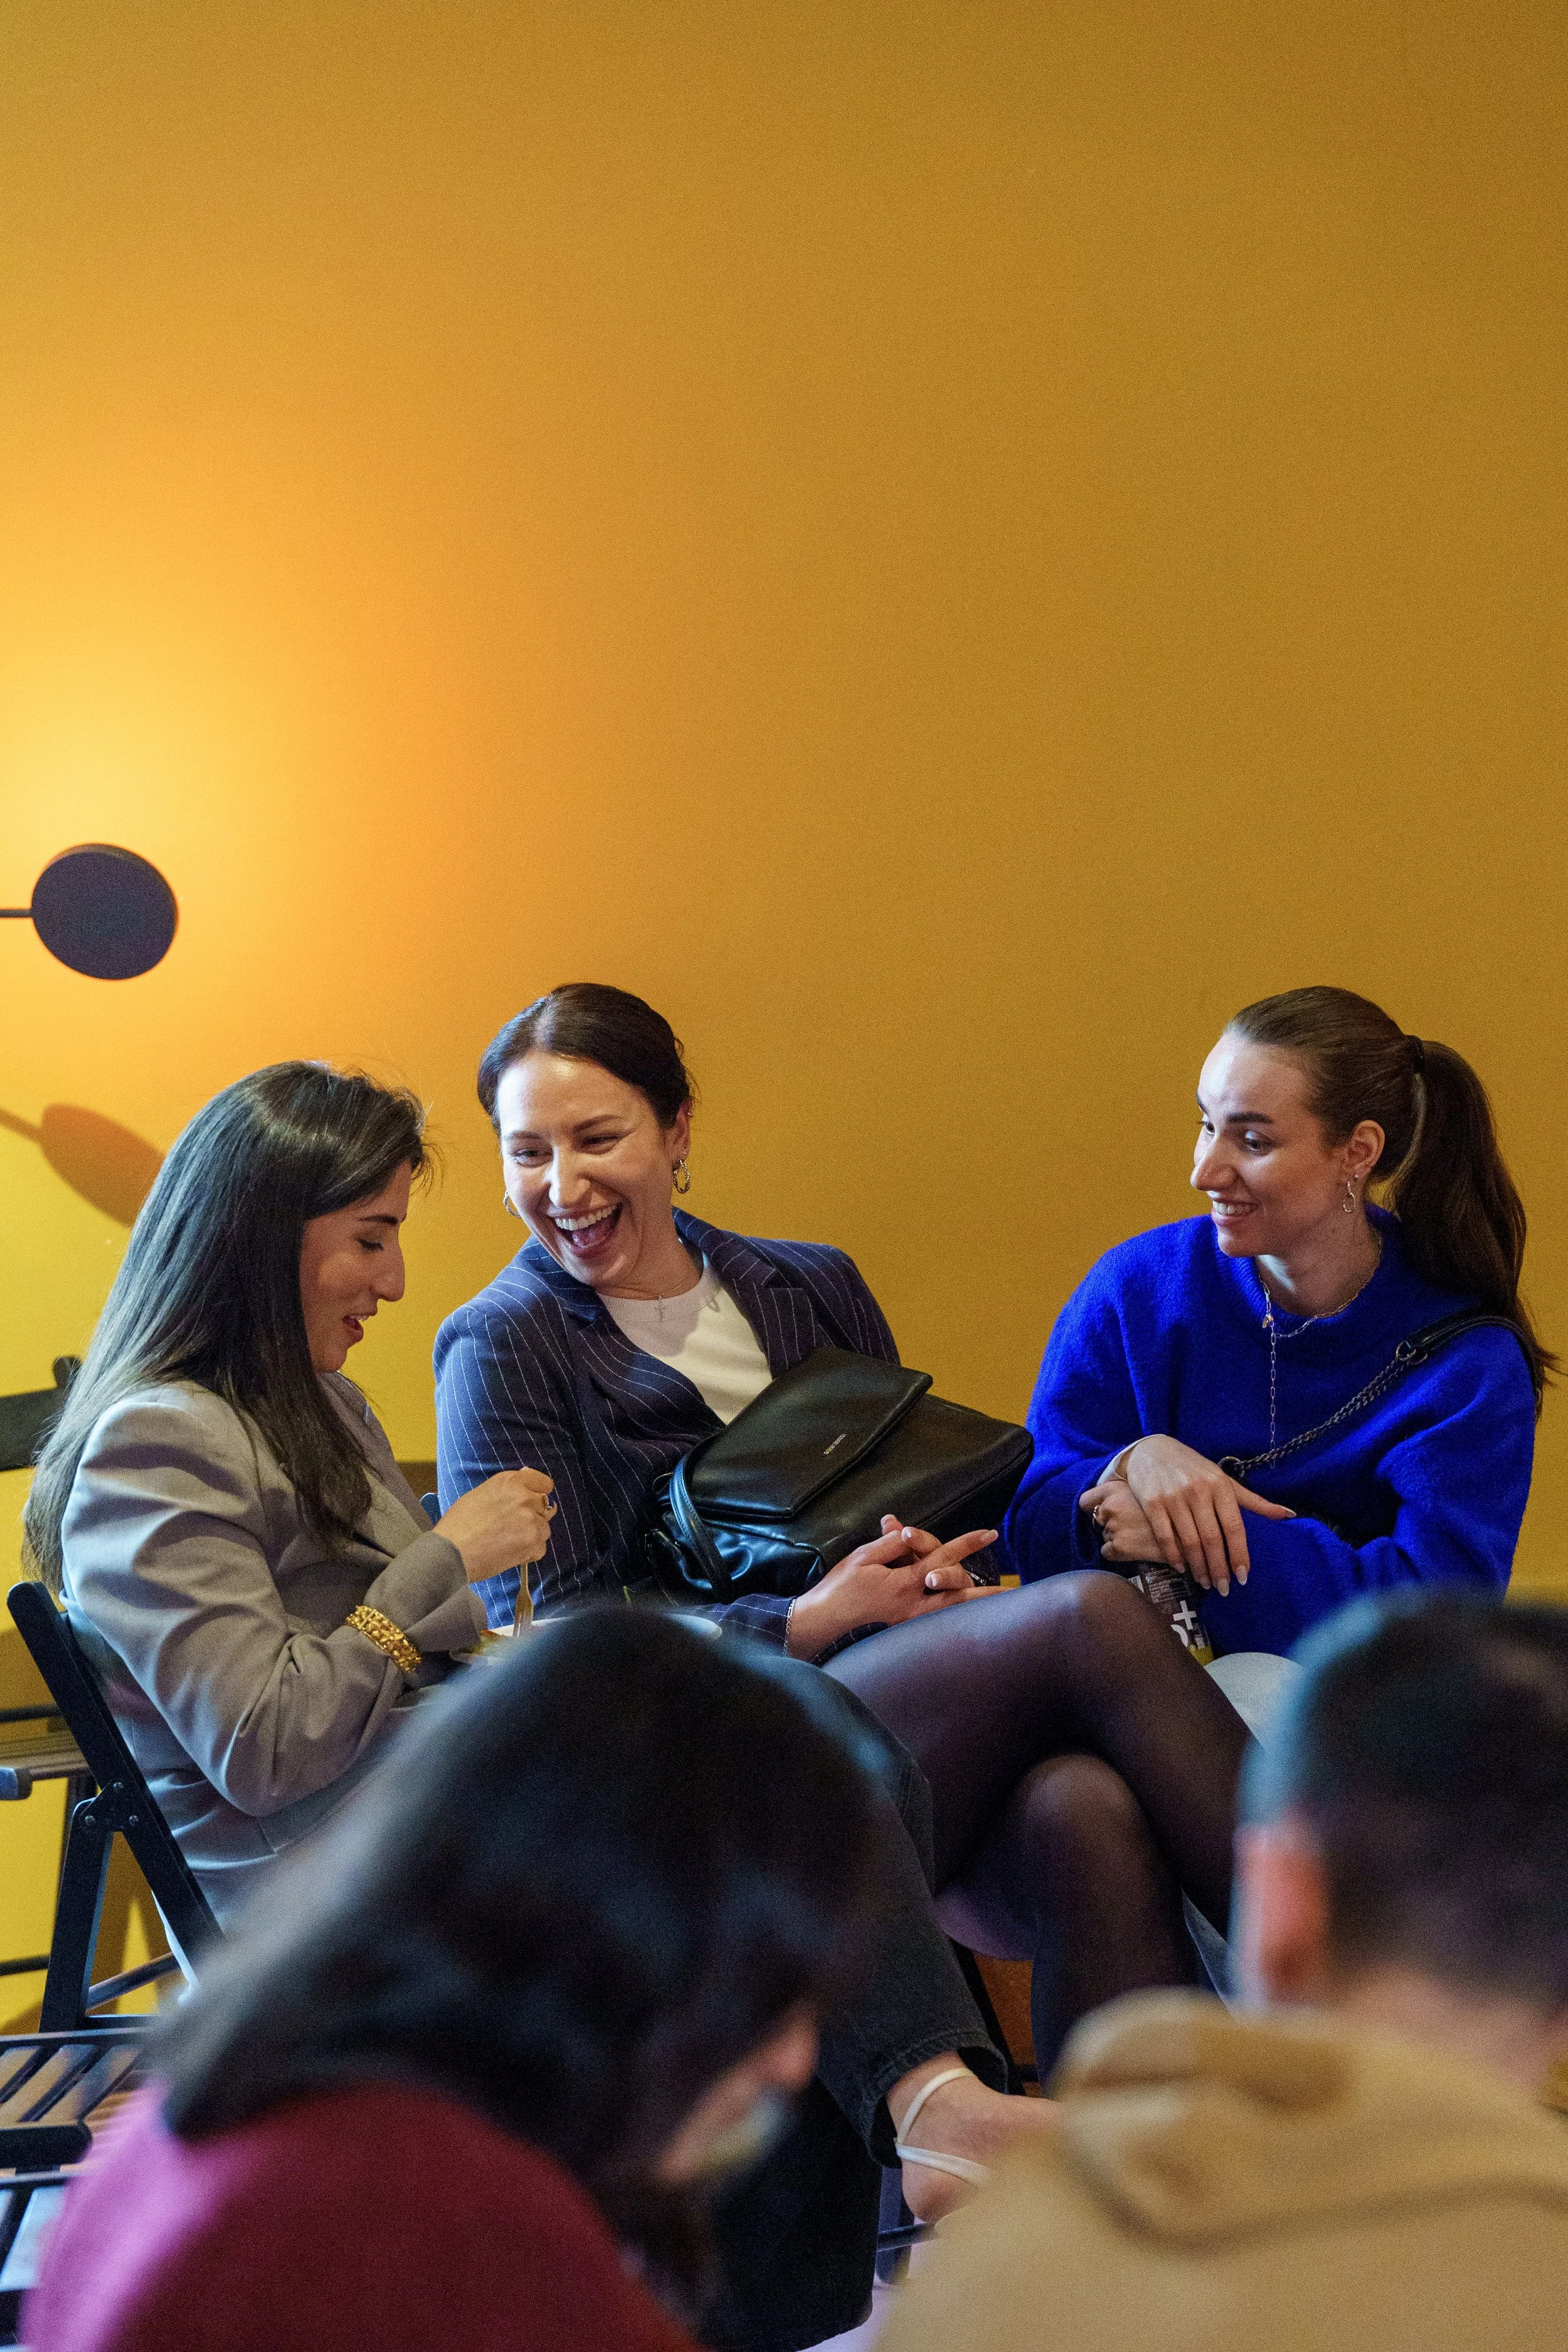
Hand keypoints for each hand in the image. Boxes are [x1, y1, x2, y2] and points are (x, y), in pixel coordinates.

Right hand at [434, 1469, 555, 1585]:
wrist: (450, 1552)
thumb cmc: (458, 1526)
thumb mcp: (479, 1495)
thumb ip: (505, 1490)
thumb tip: (523, 1482)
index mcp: (510, 1481)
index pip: (543, 1482)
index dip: (539, 1494)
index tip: (532, 1504)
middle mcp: (523, 1496)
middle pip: (545, 1506)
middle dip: (534, 1517)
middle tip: (514, 1529)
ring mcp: (530, 1518)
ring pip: (544, 1529)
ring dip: (531, 1537)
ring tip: (506, 1544)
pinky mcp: (533, 1540)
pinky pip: (540, 1548)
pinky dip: (528, 1554)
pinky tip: (508, 1555)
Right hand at [785, 1516, 999, 1659]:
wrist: (820, 1628)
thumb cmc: (838, 1591)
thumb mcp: (862, 1559)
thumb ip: (889, 1544)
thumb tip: (907, 1533)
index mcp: (905, 1581)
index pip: (942, 1556)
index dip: (967, 1543)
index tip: (990, 1533)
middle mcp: (914, 1605)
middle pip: (958, 1595)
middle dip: (985, 1591)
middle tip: (1011, 1589)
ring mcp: (910, 1625)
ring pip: (950, 1615)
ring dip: (974, 1610)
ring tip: (996, 1607)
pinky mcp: (902, 1636)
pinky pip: (934, 1628)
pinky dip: (951, 1624)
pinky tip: (963, 1624)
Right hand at [1078, 1436, 1293, 1595]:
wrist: (1152, 1451)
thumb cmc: (1194, 1468)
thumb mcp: (1224, 1480)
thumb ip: (1253, 1501)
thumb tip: (1289, 1514)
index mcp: (1220, 1486)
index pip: (1234, 1527)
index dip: (1239, 1554)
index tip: (1243, 1578)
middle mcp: (1198, 1490)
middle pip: (1211, 1539)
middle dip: (1218, 1568)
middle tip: (1223, 1589)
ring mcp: (1173, 1497)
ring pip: (1189, 1541)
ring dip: (1198, 1567)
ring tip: (1204, 1582)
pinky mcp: (1152, 1502)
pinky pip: (1165, 1536)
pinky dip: (1173, 1556)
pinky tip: (1180, 1568)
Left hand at [1078, 1480, 1167, 1568]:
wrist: (1189, 1532)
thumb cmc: (1171, 1509)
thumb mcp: (1147, 1488)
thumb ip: (1127, 1492)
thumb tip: (1112, 1501)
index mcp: (1115, 1489)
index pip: (1086, 1501)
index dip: (1092, 1508)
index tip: (1101, 1513)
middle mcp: (1111, 1506)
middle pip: (1099, 1520)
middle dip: (1112, 1524)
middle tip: (1134, 1526)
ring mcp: (1114, 1526)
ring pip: (1106, 1536)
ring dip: (1119, 1538)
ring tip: (1140, 1536)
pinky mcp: (1119, 1547)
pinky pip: (1107, 1552)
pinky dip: (1118, 1553)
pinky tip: (1136, 1548)